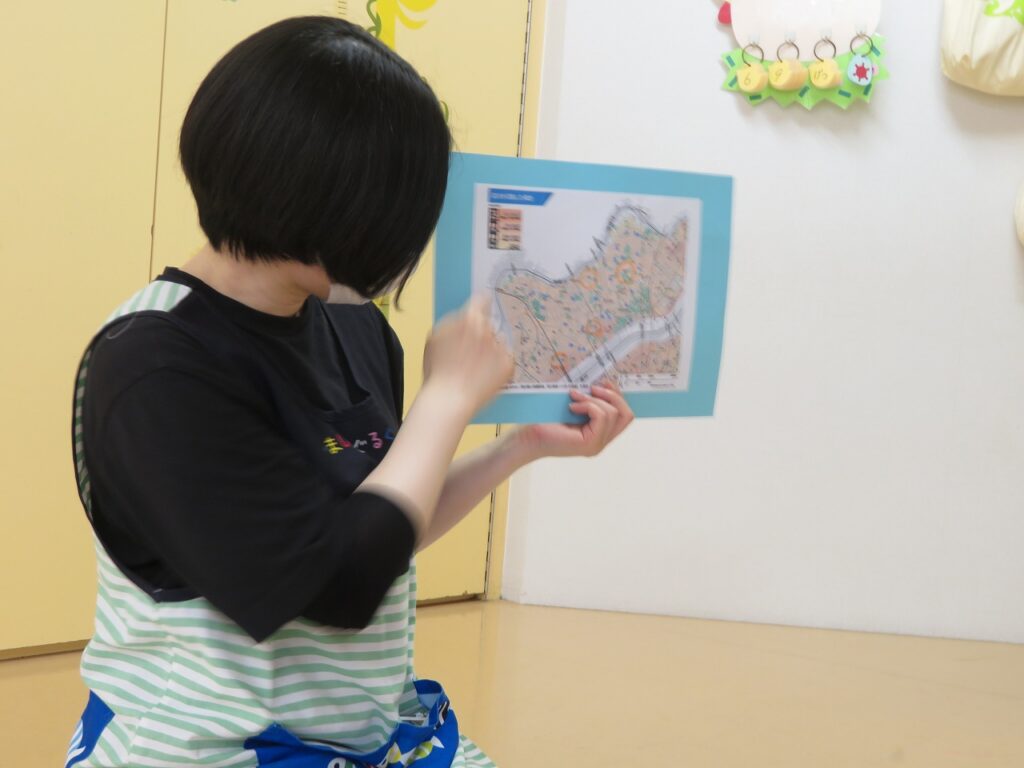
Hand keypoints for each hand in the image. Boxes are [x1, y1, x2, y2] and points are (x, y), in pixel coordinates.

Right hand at [423, 294, 514, 414]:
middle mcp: (488, 330)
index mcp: (469, 319)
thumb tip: (464, 317)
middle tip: (471, 352)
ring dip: (491, 351)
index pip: (482, 300)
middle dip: (483, 334)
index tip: (483, 308)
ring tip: (476, 368)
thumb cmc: (437, 371)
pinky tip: (484, 376)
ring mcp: (500, 347)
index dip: (481, 304)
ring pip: (498, 343)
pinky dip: (498, 366)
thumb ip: (452, 323)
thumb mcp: (435, 338)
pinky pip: (505, 360)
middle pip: (489, 325)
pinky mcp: (508, 364)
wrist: (448, 400)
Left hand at [517, 378, 634, 458]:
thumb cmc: (544, 420)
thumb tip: (605, 382)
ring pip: (614, 413)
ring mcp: (597, 445)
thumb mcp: (573, 405)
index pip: (625, 415)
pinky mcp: (589, 444)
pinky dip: (588, 405)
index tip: (601, 383)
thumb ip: (591, 399)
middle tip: (592, 388)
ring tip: (574, 397)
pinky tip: (572, 406)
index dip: (618, 396)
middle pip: (627, 415)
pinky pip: (602, 416)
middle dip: (613, 396)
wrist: (526, 437)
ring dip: (594, 399)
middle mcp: (602, 442)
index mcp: (600, 433)